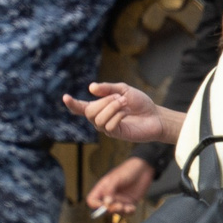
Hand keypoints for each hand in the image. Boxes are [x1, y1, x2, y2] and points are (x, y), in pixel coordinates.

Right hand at [62, 81, 183, 144]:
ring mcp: (108, 128)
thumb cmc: (140, 103)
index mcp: (101, 107)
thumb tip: (91, 88)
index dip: (73, 104)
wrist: (156, 116)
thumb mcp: (124, 90)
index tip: (65, 97)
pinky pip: (108, 126)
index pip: (82, 108)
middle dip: (104, 102)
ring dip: (112, 108)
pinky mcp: (117, 135)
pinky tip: (125, 114)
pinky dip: (117, 116)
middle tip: (120, 98)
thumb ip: (108, 88)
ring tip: (124, 105)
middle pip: (90, 112)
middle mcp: (101, 118)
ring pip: (98, 119)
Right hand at [86, 156, 156, 215]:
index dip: (95, 205)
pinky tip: (132, 207)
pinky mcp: (130, 203)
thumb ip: (109, 190)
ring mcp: (119, 200)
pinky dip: (129, 212)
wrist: (143, 168)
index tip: (104, 205)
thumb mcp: (116, 178)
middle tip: (119, 206)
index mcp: (102, 188)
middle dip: (110, 210)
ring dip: (121, 212)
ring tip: (127, 207)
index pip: (92, 200)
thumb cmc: (128, 170)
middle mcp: (109, 196)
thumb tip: (106, 203)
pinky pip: (127, 212)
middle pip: (104, 209)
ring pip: (116, 212)